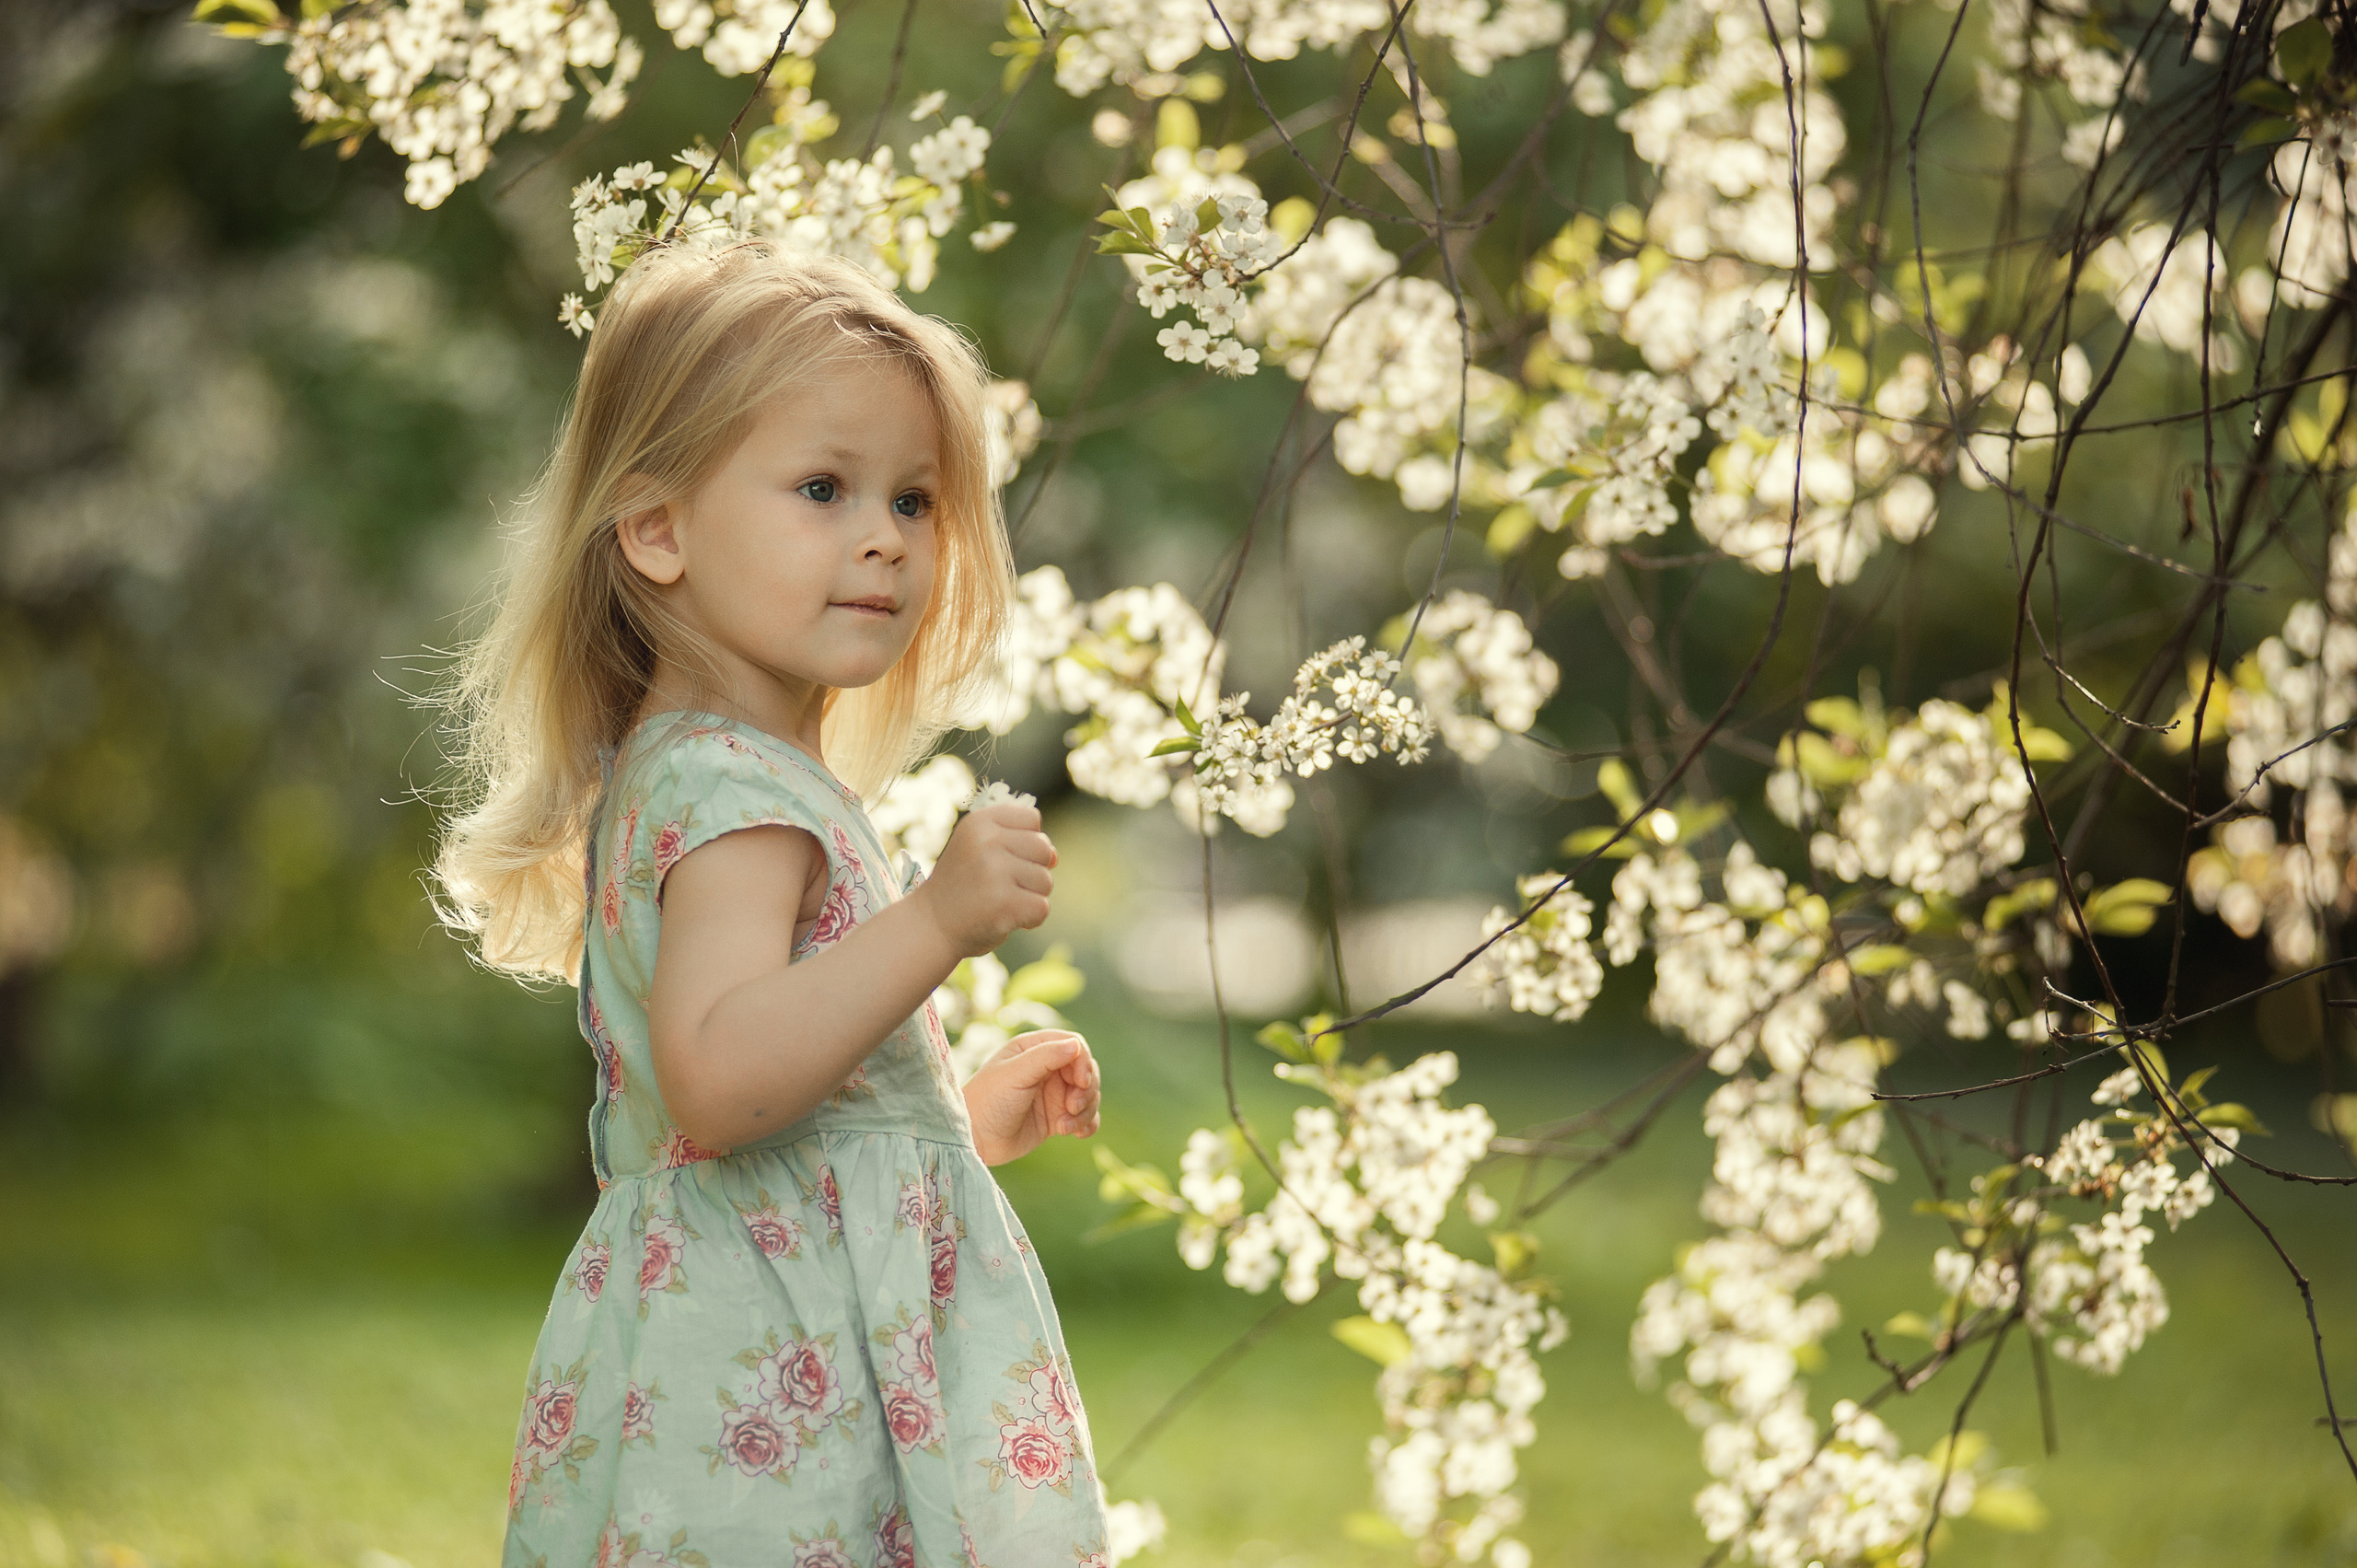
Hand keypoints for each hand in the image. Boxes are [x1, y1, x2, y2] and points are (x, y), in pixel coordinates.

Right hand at [913, 802, 1055, 957]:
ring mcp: (994, 872)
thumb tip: (1055, 856)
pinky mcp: (1004, 903)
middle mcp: (986, 841)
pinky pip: (1042, 908)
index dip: (1026, 842)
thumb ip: (1020, 842)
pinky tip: (1004, 918)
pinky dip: (1030, 919)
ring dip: (1029, 896)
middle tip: (1000, 885)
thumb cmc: (963, 886)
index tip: (1001, 858)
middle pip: (1044, 849)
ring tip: (998, 901)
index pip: (1032, 819)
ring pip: (1046, 881)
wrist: (931, 926)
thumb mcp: (981, 849)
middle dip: (1032, 871)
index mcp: (979, 822)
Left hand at [964, 1030, 1100, 1165]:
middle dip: (1086, 1090)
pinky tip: (1078, 1134)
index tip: (1081, 1082)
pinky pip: (1085, 1117)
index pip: (1074, 1046)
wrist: (975, 1140)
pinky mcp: (1057, 1117)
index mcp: (1034, 1049)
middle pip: (1086, 1071)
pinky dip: (1087, 1124)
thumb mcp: (1015, 1074)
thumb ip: (1045, 1057)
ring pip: (1088, 1095)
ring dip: (1085, 1111)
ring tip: (1063, 1128)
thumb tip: (1076, 1045)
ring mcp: (1053, 1094)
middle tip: (1071, 1108)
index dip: (1084, 1062)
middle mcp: (1047, 1069)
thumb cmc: (988, 1101)